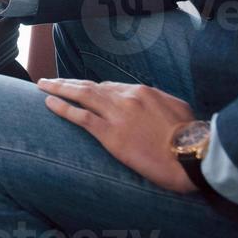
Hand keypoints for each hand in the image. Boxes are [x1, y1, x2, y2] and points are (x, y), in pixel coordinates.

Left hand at [38, 79, 197, 193]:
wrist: (193, 156)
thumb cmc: (192, 137)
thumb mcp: (177, 109)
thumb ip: (158, 102)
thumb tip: (150, 104)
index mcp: (143, 92)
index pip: (111, 87)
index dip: (93, 89)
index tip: (81, 90)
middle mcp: (126, 98)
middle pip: (91, 86)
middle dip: (69, 82)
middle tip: (51, 81)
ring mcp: (117, 115)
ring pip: (81, 95)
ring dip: (59, 89)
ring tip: (43, 85)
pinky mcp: (110, 134)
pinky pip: (80, 117)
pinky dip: (63, 108)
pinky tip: (49, 103)